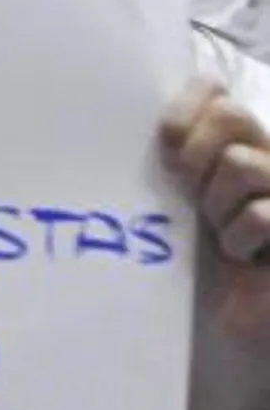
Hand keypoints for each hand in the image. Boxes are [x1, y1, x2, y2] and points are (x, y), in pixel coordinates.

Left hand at [162, 79, 269, 343]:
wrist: (239, 319)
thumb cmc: (203, 265)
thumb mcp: (180, 206)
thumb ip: (173, 165)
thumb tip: (151, 130)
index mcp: (238, 145)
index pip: (215, 90)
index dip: (188, 107)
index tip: (167, 141)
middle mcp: (269, 158)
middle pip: (231, 115)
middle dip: (197, 156)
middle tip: (193, 196)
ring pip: (239, 163)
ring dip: (217, 208)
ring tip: (223, 237)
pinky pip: (260, 214)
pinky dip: (240, 241)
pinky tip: (247, 259)